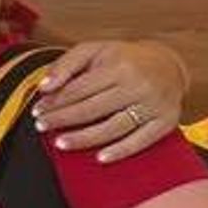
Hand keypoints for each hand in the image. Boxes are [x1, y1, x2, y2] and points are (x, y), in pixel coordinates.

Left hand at [32, 39, 185, 160]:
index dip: (55, 102)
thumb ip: (66, 65)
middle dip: (63, 120)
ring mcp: (154, 105)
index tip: (38, 110)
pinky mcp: (166, 121)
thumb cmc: (125, 58)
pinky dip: (120, 151)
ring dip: (84, 138)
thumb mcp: (95, 50)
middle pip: (93, 109)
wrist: (169, 64)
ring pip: (113, 127)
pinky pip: (141, 141)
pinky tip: (100, 158)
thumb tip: (44, 87)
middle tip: (42, 126)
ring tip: (60, 143)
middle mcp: (138, 86)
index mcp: (119, 66)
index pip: (79, 89)